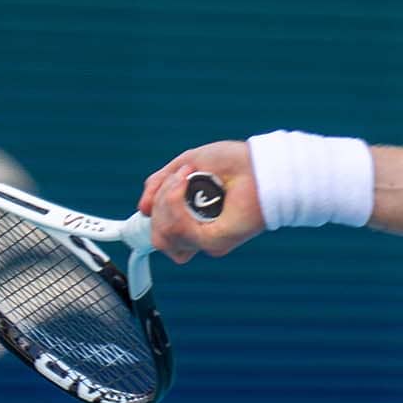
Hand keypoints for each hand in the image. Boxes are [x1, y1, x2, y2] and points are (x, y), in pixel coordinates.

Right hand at [136, 141, 265, 262]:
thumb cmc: (235, 161)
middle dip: (159, 204)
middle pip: (158, 237)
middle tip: (178, 179)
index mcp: (195, 220)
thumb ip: (160, 185)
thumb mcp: (188, 164)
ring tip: (185, 177)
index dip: (152, 217)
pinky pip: (179, 231)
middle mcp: (200, 234)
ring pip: (163, 236)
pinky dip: (174, 204)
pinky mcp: (216, 241)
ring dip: (166, 202)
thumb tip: (143, 208)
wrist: (259, 162)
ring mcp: (207, 239)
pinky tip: (186, 182)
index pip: (161, 234)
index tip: (151, 202)